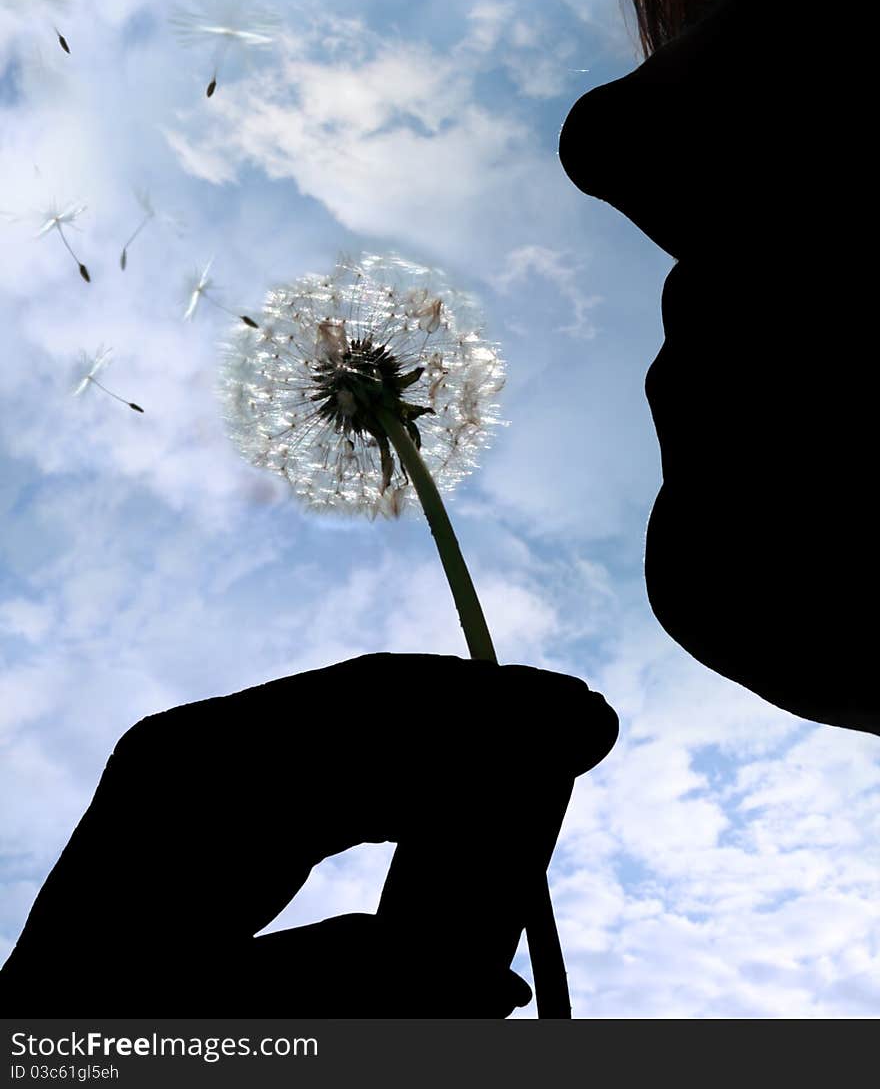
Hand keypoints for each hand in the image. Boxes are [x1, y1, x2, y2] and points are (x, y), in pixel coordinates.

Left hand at [0, 652, 617, 1014]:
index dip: (493, 717)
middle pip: (375, 706)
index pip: (377, 714)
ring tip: (552, 747)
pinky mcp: (217, 797)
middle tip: (589, 723)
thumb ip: (360, 995)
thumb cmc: (112, 1025)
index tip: (587, 723)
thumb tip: (503, 986)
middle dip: (488, 717)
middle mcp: (201, 744)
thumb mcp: (234, 1025)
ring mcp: (204, 763)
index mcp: (195, 773)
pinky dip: (407, 783)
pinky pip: (332, 769)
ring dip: (457, 742)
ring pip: (360, 728)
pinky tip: (468, 791)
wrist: (33, 1029)